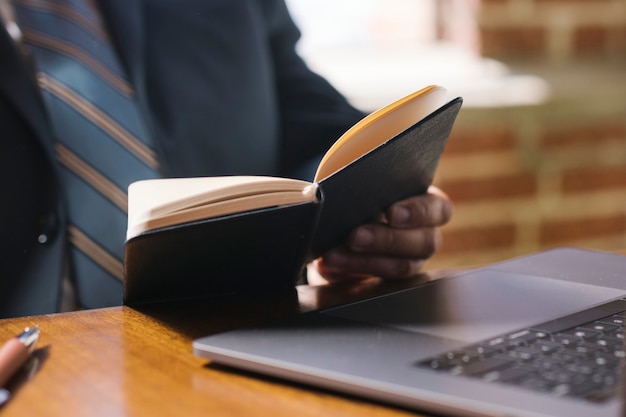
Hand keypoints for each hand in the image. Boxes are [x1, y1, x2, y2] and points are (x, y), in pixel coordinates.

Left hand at [312, 186, 452, 282]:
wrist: (350, 216)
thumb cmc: (368, 193)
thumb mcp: (371, 186)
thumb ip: (366, 188)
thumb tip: (340, 197)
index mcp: (431, 206)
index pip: (438, 210)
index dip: (417, 212)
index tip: (391, 213)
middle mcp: (427, 236)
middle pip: (421, 243)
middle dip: (386, 240)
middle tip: (355, 236)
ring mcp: (411, 260)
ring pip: (399, 266)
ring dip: (363, 261)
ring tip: (333, 256)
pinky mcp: (386, 277)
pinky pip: (374, 280)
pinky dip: (347, 272)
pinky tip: (327, 266)